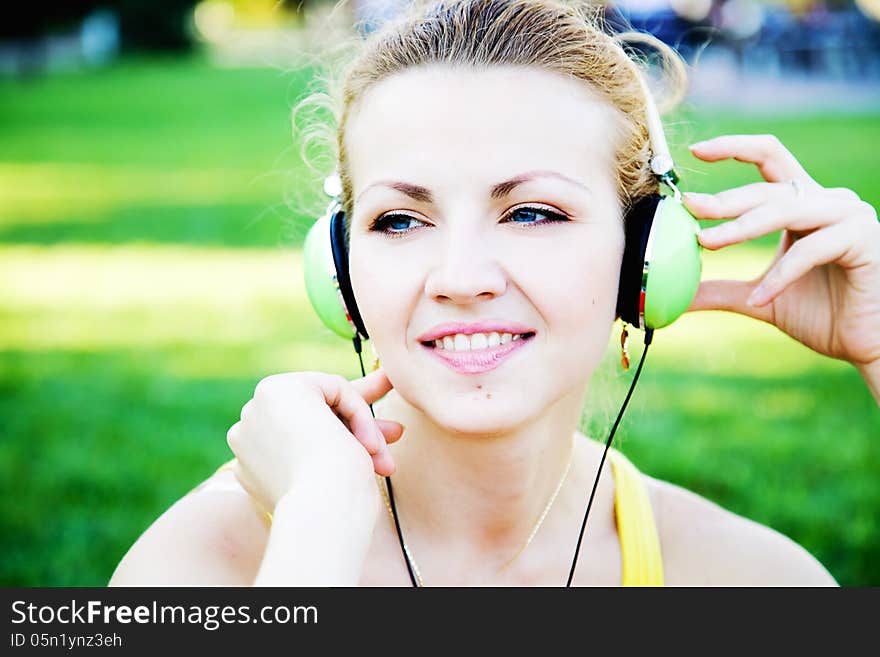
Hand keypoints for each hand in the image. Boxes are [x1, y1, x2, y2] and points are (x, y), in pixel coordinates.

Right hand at [226, 367, 403, 514]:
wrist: (324, 509)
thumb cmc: (337, 503)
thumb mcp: (337, 469)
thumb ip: (341, 445)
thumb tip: (368, 439)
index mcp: (253, 458)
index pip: (302, 432)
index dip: (344, 433)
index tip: (376, 442)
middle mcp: (245, 431)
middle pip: (312, 412)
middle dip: (361, 422)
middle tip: (397, 429)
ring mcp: (255, 410)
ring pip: (325, 401)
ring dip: (364, 424)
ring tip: (398, 437)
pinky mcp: (275, 390)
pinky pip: (333, 387)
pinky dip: (358, 412)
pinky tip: (369, 443)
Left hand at [682, 134, 879, 368]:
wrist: (864, 344)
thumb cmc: (820, 315)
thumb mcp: (757, 298)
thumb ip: (720, 290)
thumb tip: (676, 295)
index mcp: (802, 204)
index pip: (769, 157)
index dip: (734, 147)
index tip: (696, 151)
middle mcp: (827, 201)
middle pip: (768, 187)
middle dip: (724, 199)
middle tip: (690, 207)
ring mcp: (848, 216)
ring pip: (785, 209)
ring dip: (741, 227)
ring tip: (706, 243)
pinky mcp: (863, 239)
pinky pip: (811, 249)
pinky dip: (779, 274)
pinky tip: (758, 298)